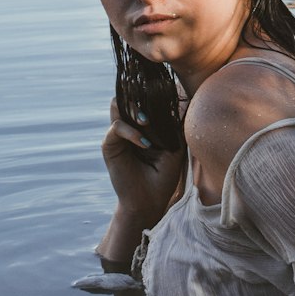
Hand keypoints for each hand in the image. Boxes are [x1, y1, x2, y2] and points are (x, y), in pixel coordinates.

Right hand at [97, 98, 183, 261]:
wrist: (149, 201)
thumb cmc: (163, 176)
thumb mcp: (174, 147)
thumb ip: (175, 126)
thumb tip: (185, 103)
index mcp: (142, 126)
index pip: (142, 99)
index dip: (151, 94)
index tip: (166, 94)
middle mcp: (128, 127)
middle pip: (127, 96)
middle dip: (140, 97)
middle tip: (153, 109)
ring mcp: (117, 135)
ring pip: (117, 105)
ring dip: (133, 109)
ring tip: (147, 121)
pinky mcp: (109, 145)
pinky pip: (116, 128)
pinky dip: (131, 132)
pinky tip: (145, 143)